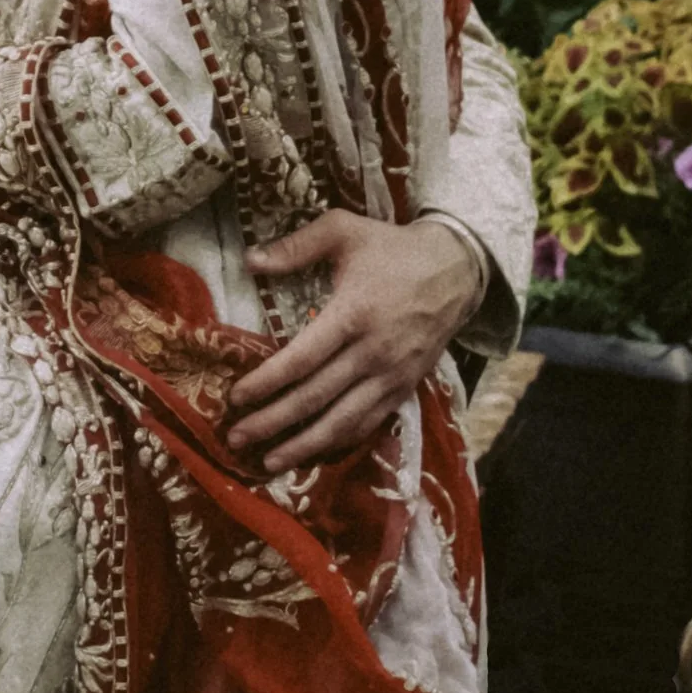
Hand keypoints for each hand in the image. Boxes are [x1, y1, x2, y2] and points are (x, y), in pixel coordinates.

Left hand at [226, 210, 487, 472]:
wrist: (456, 269)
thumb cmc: (393, 249)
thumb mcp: (344, 230)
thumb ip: (297, 246)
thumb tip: (250, 261)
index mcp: (353, 314)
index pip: (301, 359)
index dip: (266, 382)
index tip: (235, 397)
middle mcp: (372, 353)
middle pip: (315, 397)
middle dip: (272, 422)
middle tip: (236, 438)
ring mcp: (392, 376)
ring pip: (342, 421)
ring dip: (302, 445)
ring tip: (267, 462)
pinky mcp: (405, 389)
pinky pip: (368, 423)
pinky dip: (339, 442)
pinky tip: (312, 453)